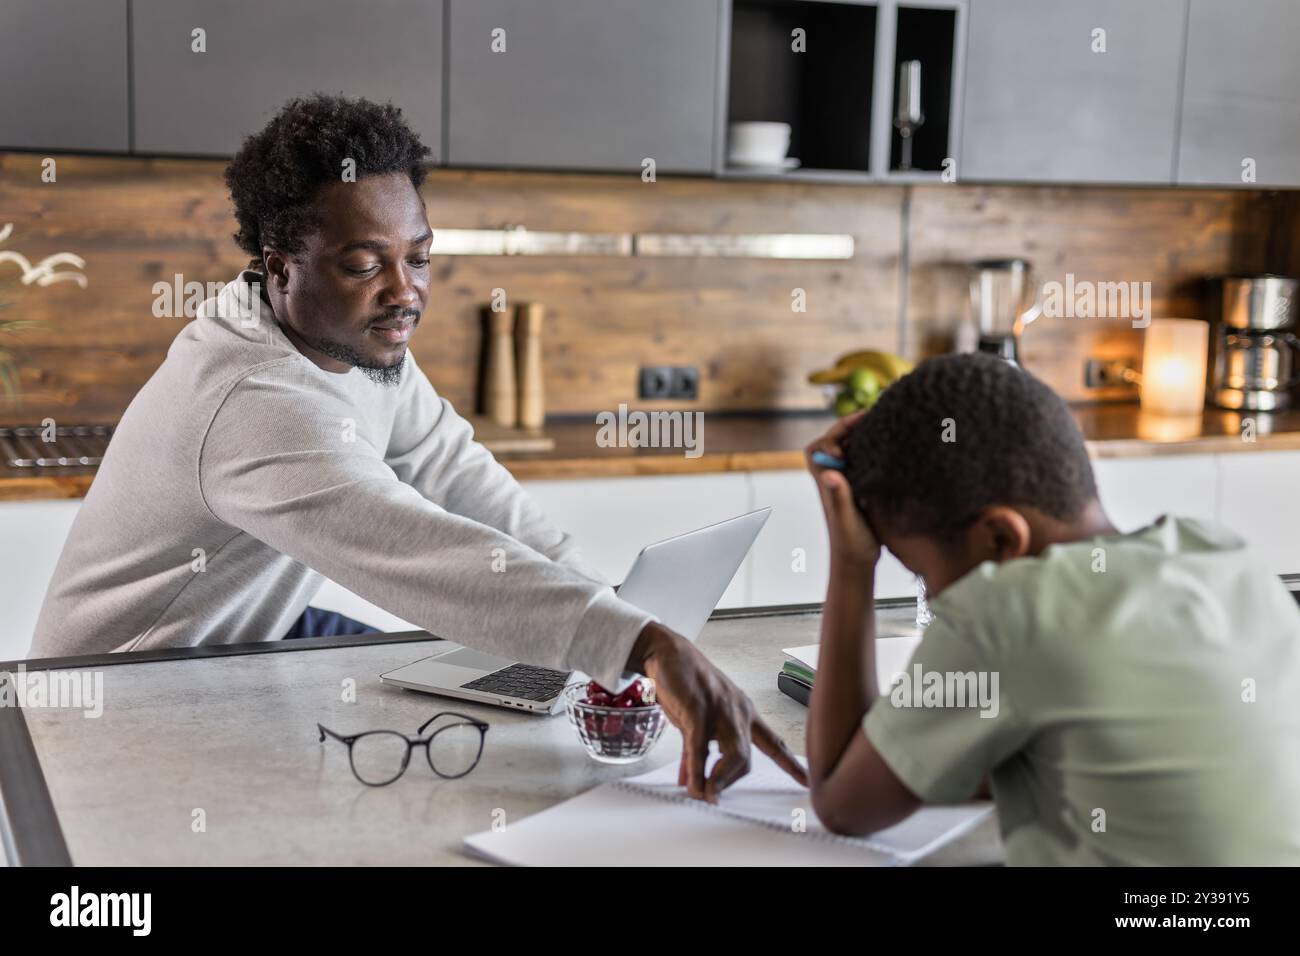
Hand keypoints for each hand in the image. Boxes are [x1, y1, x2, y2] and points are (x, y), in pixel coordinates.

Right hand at [628, 622, 806, 802]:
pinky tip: (691, 784)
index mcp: (744, 712)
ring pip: (733, 756)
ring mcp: (721, 710)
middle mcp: (739, 711)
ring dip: (718, 781)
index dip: (790, 764)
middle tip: (712, 795)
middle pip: (747, 759)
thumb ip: (699, 750)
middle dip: (729, 782)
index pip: (774, 742)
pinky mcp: (699, 711)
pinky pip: (701, 749)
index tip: (806, 781)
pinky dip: (697, 770)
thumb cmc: (686, 686)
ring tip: (704, 794)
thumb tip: (693, 780)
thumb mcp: (698, 719)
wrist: (668, 654)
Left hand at [805, 410, 880, 567]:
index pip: (818, 447)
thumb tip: (829, 474)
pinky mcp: (862, 485)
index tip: (850, 443)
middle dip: (851, 426)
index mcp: (825, 480)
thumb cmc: (849, 543)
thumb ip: (838, 496)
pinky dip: (875, 447)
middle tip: (873, 414)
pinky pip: (865, 458)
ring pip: (851, 447)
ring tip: (886, 422)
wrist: (857, 562)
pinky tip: (895, 445)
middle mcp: (833, 476)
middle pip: (835, 441)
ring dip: (864, 434)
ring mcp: (848, 479)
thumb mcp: (846, 520)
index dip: (831, 437)